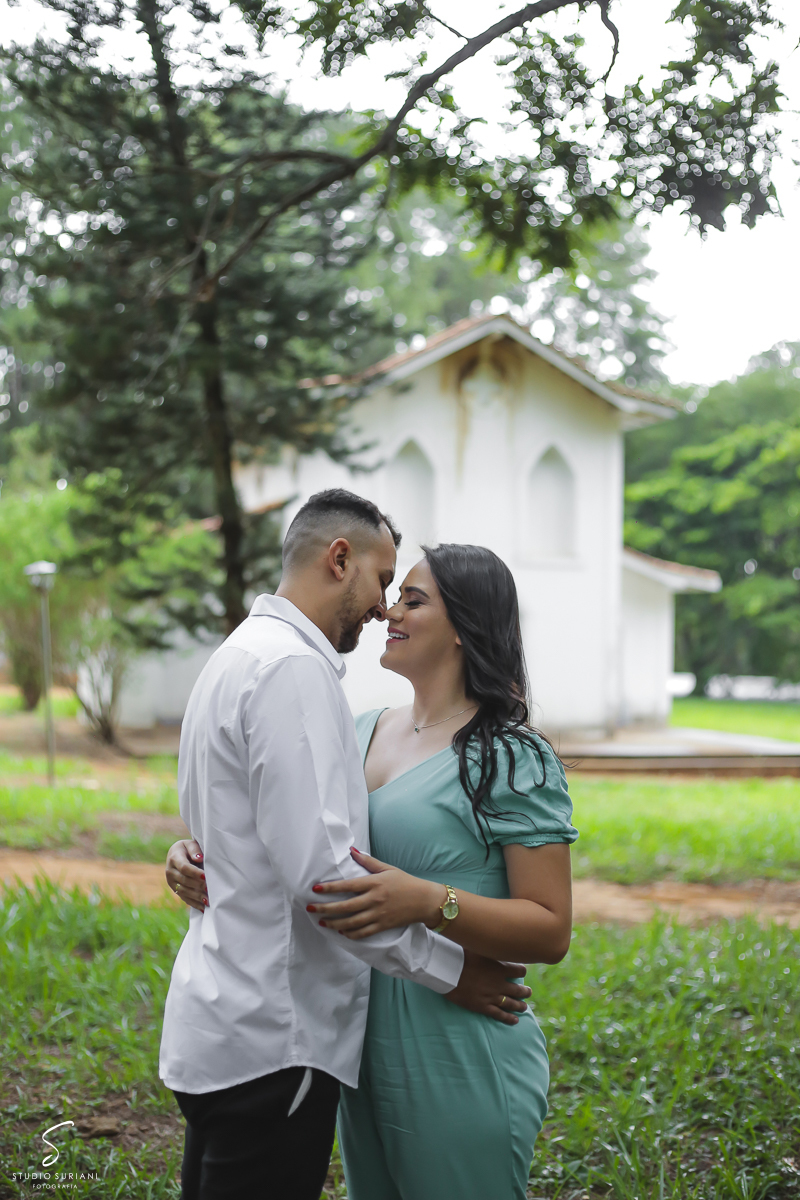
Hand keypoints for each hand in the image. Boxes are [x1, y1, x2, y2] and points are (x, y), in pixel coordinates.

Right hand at [165, 839, 207, 911]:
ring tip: (209, 901)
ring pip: (184, 891)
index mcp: (174, 858)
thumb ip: (194, 849)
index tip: (205, 877)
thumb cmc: (187, 848)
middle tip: (210, 889)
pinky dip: (194, 903)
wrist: (177, 854)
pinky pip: (184, 898)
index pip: (184, 867)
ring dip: (197, 897)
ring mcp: (172, 882)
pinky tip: (203, 908)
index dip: (195, 873)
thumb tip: (199, 858)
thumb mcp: (190, 844)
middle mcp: (170, 871)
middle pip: (184, 880)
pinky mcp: (175, 890)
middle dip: (198, 886)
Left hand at [309, 848, 442, 937]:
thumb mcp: (387, 868)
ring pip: (352, 922)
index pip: (348, 886)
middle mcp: (375, 899)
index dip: (331, 888)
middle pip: (346, 906)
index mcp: (374, 883)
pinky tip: (342, 932)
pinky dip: (351, 934)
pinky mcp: (383, 925)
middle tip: (311, 909)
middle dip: (326, 908)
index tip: (316, 888)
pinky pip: (363, 932)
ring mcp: (378, 914)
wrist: (424, 900)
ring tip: (322, 922)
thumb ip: (368, 861)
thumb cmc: (405, 882)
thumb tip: (352, 850)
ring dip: (334, 923)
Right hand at [445, 950, 531, 1025]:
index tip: (522, 971)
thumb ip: (488, 945)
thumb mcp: (478, 946)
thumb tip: (491, 935)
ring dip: (520, 1005)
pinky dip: (508, 1018)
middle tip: (528, 992)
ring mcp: (492, 996)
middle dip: (525, 992)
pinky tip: (515, 1020)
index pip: (520, 970)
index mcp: (500, 968)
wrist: (448, 972)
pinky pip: (499, 1014)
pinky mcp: (483, 1006)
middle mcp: (499, 983)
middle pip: (518, 990)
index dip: (522, 970)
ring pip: (511, 1003)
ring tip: (524, 1007)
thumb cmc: (461, 955)